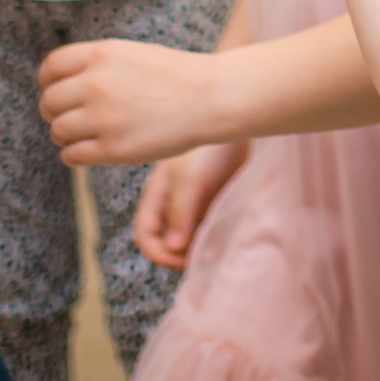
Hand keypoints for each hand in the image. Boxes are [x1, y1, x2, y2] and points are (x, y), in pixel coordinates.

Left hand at [40, 39, 219, 166]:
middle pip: (49, 102)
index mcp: (100, 55)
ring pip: (57, 131)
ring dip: (65, 135)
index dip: (49, 81)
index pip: (49, 68)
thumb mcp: (129, 53)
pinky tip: (91, 149)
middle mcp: (97, 84)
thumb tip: (54, 84)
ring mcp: (104, 118)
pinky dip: (75, 154)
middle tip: (72, 116)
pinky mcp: (114, 149)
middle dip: (55, 111)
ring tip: (85, 134)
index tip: (59, 90)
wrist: (209, 98)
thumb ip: (94, 63)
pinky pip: (72, 155)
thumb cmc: (172, 75)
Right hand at [131, 141, 250, 269]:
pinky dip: (213, 233)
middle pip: (168, 239)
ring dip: (198, 245)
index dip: (159, 253)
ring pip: (189, 234)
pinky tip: (225, 235)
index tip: (181, 260)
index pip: (146, 235)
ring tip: (214, 249)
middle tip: (202, 257)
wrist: (233, 120)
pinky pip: (208, 223)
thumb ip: (180, 214)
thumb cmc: (205, 147)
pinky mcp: (214, 197)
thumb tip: (174, 250)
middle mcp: (172, 202)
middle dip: (180, 254)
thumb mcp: (188, 180)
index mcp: (157, 197)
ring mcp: (193, 200)